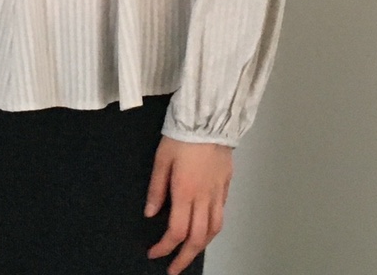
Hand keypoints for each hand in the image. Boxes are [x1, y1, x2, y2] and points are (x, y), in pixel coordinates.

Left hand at [144, 138, 232, 273]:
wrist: (208, 117)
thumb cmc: (182, 134)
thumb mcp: (161, 158)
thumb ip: (156, 188)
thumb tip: (150, 213)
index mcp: (185, 192)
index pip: (176, 231)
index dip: (165, 247)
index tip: (154, 253)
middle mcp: (204, 197)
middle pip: (197, 238)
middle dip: (184, 258)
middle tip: (174, 269)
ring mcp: (217, 192)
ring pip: (214, 230)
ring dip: (201, 246)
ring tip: (190, 253)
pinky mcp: (226, 185)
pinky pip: (222, 214)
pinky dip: (213, 228)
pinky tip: (206, 229)